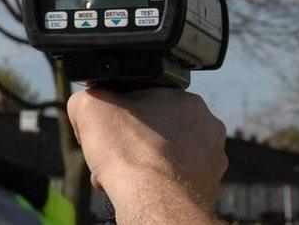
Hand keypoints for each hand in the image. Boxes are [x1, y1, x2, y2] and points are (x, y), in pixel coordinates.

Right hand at [67, 88, 226, 223]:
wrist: (153, 203)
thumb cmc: (127, 151)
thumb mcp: (89, 105)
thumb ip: (87, 96)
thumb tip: (88, 104)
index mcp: (186, 100)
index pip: (143, 99)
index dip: (118, 114)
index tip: (105, 129)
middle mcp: (206, 128)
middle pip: (153, 129)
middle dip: (128, 141)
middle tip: (110, 154)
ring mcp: (210, 160)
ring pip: (162, 155)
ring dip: (139, 162)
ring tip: (119, 174)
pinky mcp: (207, 188)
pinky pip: (172, 179)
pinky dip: (153, 183)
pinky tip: (135, 188)